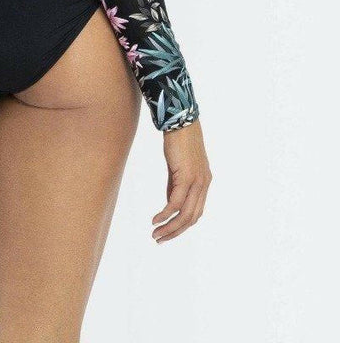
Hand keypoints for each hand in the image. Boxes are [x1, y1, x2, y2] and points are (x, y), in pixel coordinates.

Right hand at [151, 118, 211, 242]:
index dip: (182, 225)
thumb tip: (170, 204)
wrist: (180, 121)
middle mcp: (204, 184)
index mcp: (204, 182)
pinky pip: (175, 202)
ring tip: (156, 234)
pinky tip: (155, 219)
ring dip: (170, 227)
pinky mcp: (187, 177)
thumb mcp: (177, 167)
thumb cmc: (178, 141)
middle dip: (175, 232)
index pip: (196, 212)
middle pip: (191, 218)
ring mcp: (197, 181)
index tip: (168, 232)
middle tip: (160, 239)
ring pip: (185, 214)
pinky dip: (165, 214)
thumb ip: (175, 185)